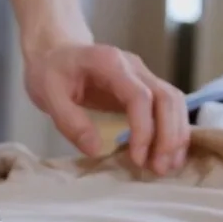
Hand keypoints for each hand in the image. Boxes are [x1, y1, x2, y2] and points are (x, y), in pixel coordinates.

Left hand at [24, 43, 189, 174]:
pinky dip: (172, 130)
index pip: (140, 96)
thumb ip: (70, 121)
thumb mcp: (47, 94)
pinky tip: (168, 154)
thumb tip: (96, 150)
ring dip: (176, 135)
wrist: (54, 53)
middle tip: (158, 168)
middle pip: (167, 98)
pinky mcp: (144, 88)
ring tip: (166, 167)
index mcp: (109, 63)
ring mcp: (142, 76)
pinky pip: (168, 107)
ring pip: (174, 102)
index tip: (137, 157)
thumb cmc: (50, 71)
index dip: (144, 129)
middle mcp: (133, 67)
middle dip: (168, 135)